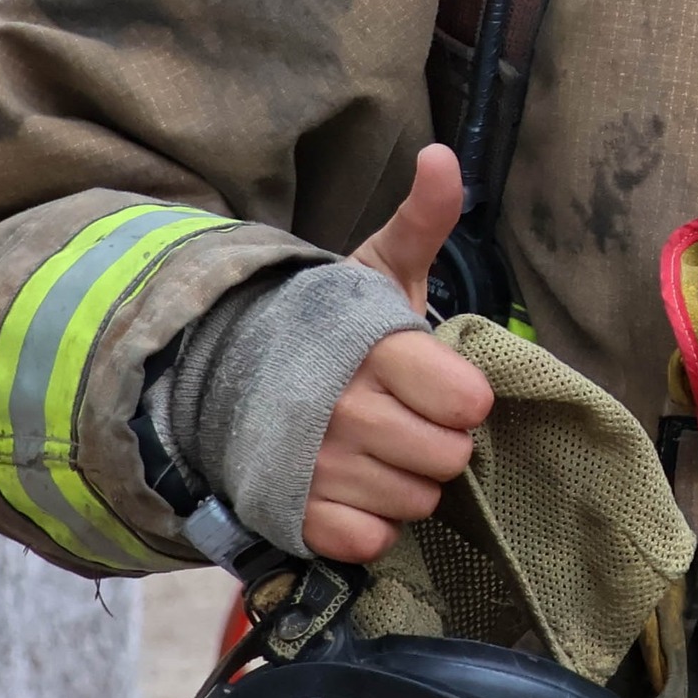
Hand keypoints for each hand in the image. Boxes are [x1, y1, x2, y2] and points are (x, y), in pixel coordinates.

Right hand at [303, 144, 494, 562]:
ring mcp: (316, 467)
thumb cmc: (328, 322)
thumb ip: (425, 217)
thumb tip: (443, 155)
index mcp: (376, 348)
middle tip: (411, 416)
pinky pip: (368, 541)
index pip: (467, 399)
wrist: (231, 371)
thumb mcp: (380, 266)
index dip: (464, 395)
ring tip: (381, 447)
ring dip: (408, 481)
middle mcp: (346, 410)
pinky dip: (370, 523)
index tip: (443, 383)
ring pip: (414, 501)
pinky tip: (356, 487)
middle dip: (441, 440)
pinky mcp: (293, 514)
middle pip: (448, 457)